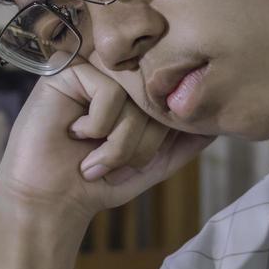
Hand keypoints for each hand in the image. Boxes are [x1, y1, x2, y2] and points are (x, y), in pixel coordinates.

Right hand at [0, 58, 214, 232]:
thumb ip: (184, 143)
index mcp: (134, 89)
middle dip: (140, 145)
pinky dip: (97, 128)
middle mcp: (115, 73)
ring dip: (118, 143)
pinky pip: (111, 96)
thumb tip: (218, 126)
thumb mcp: (152, 163)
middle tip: (109, 164)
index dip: (158, 138)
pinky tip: (75, 135)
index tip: (131, 163)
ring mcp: (92, 68)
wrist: (50, 201)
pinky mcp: (68, 71)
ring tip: (93, 155)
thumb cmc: (98, 182)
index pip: (173, 100)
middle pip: (158, 99)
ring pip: (136, 99)